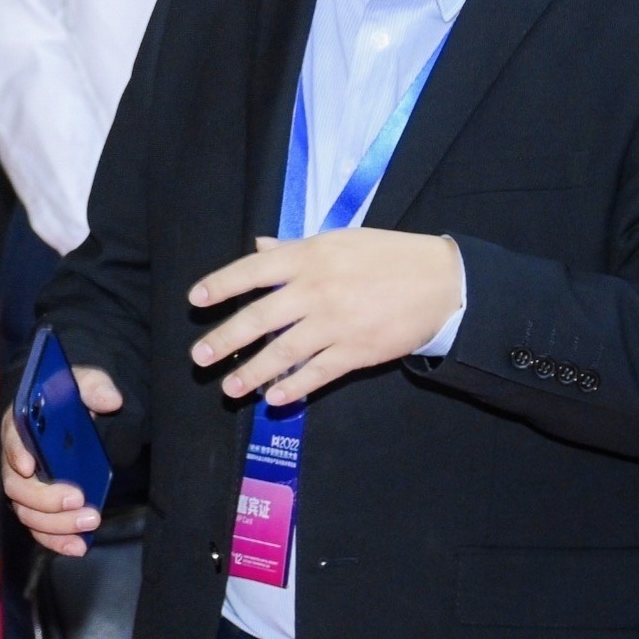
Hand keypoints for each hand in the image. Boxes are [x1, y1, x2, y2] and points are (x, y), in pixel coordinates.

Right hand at [0, 364, 124, 555]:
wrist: (69, 417)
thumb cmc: (69, 398)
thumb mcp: (83, 382)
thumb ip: (95, 386)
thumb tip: (111, 400)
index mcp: (20, 425)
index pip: (11, 439)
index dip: (16, 452)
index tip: (29, 465)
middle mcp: (16, 460)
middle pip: (16, 486)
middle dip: (46, 498)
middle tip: (79, 500)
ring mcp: (27, 487)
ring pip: (27, 513)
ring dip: (56, 524)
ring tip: (91, 521)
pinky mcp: (41, 506)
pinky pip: (40, 529)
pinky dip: (57, 541)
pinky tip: (79, 546)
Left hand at [188, 228, 463, 408]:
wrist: (442, 281)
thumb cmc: (387, 256)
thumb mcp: (338, 241)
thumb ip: (294, 249)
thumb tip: (258, 246)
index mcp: (308, 258)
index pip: (252, 271)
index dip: (221, 284)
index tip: (196, 299)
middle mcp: (316, 290)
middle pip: (259, 317)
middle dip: (225, 338)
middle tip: (199, 356)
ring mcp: (336, 323)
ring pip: (283, 351)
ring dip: (252, 372)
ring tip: (229, 387)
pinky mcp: (358, 351)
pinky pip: (318, 372)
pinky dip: (294, 386)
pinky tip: (274, 397)